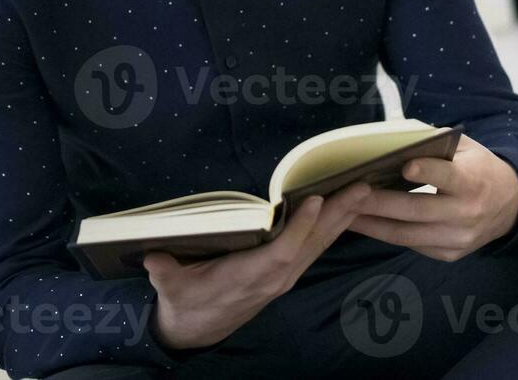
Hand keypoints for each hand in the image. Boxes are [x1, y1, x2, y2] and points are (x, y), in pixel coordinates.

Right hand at [145, 183, 370, 349]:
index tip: (316, 201)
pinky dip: (332, 228)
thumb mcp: (171, 289)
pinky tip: (347, 211)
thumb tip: (153, 256)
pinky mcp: (286, 274)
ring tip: (364, 192)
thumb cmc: (184, 302)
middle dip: (337, 216)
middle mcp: (274, 278)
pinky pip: (314, 248)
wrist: (195, 329)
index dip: (300, 229)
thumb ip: (165, 272)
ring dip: (342, 219)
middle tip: (362, 188)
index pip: (281, 253)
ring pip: (318, 246)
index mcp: (248, 278)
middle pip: (311, 245)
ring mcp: (284, 277)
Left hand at [348, 136, 517, 261]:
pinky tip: (363, 223)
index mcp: (472, 180)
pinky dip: (385, 234)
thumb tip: (392, 136)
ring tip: (344, 212)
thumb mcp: (465, 148)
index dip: (427, 173)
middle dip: (379, 203)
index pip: (448, 177)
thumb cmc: (477, 168)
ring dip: (372, 224)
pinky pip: (412, 245)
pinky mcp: (449, 254)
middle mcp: (467, 213)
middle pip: (416, 210)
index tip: (404, 166)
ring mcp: (458, 238)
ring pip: (407, 235)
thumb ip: (434, 141)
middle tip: (348, 193)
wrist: (510, 205)